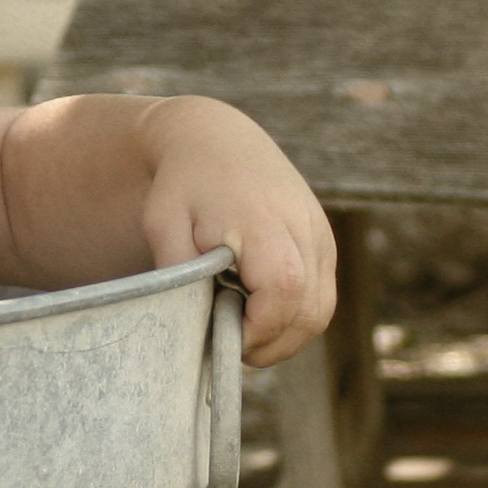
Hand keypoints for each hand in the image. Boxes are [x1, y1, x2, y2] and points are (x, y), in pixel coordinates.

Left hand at [139, 98, 335, 367]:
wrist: (217, 138)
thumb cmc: (184, 184)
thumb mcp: (163, 225)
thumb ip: (177, 274)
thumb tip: (191, 325)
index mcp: (265, 224)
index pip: (283, 295)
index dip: (259, 331)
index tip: (225, 340)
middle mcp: (304, 230)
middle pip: (310, 312)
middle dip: (273, 345)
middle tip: (232, 349)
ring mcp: (320, 235)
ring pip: (322, 310)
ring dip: (288, 337)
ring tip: (246, 335)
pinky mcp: (324, 240)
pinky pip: (323, 295)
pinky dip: (297, 317)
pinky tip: (262, 315)